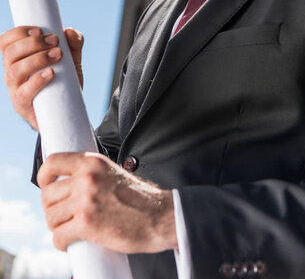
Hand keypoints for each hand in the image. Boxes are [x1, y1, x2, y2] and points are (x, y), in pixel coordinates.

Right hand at [0, 26, 83, 130]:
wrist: (65, 111)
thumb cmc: (63, 81)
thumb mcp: (70, 60)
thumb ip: (73, 44)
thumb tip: (70, 31)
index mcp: (17, 58)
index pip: (5, 42)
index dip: (18, 32)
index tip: (38, 29)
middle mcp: (12, 72)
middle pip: (10, 53)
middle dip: (33, 43)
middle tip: (55, 41)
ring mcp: (15, 89)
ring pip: (15, 70)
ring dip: (37, 58)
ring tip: (58, 55)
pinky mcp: (22, 105)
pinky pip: (23, 92)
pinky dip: (37, 80)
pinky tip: (51, 73)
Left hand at [38, 152, 176, 252]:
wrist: (159, 216)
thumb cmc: (139, 198)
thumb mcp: (113, 173)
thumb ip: (91, 174)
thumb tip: (68, 184)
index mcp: (92, 162)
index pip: (53, 162)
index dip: (44, 176)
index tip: (46, 186)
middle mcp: (87, 178)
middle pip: (48, 195)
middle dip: (52, 208)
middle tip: (63, 215)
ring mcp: (86, 200)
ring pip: (51, 217)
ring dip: (57, 226)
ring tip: (68, 229)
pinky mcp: (87, 224)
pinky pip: (58, 236)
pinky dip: (60, 242)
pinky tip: (69, 242)